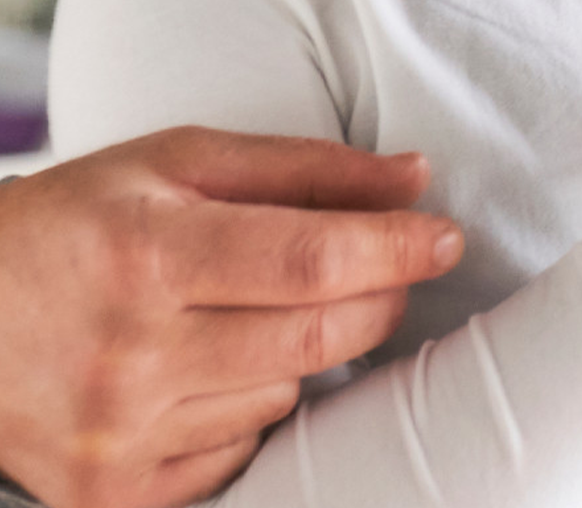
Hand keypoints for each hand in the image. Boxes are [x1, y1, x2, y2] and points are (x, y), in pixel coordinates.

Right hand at [0, 128, 462, 507]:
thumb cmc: (82, 221)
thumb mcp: (180, 160)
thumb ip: (305, 168)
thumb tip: (415, 177)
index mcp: (149, 255)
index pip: (312, 259)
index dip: (396, 247)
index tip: (446, 235)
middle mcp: (131, 356)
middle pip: (316, 334)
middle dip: (380, 296)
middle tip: (392, 265)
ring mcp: (117, 440)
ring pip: (284, 393)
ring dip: (304, 349)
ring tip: (250, 309)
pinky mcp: (111, 498)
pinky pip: (238, 452)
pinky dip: (251, 407)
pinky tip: (213, 367)